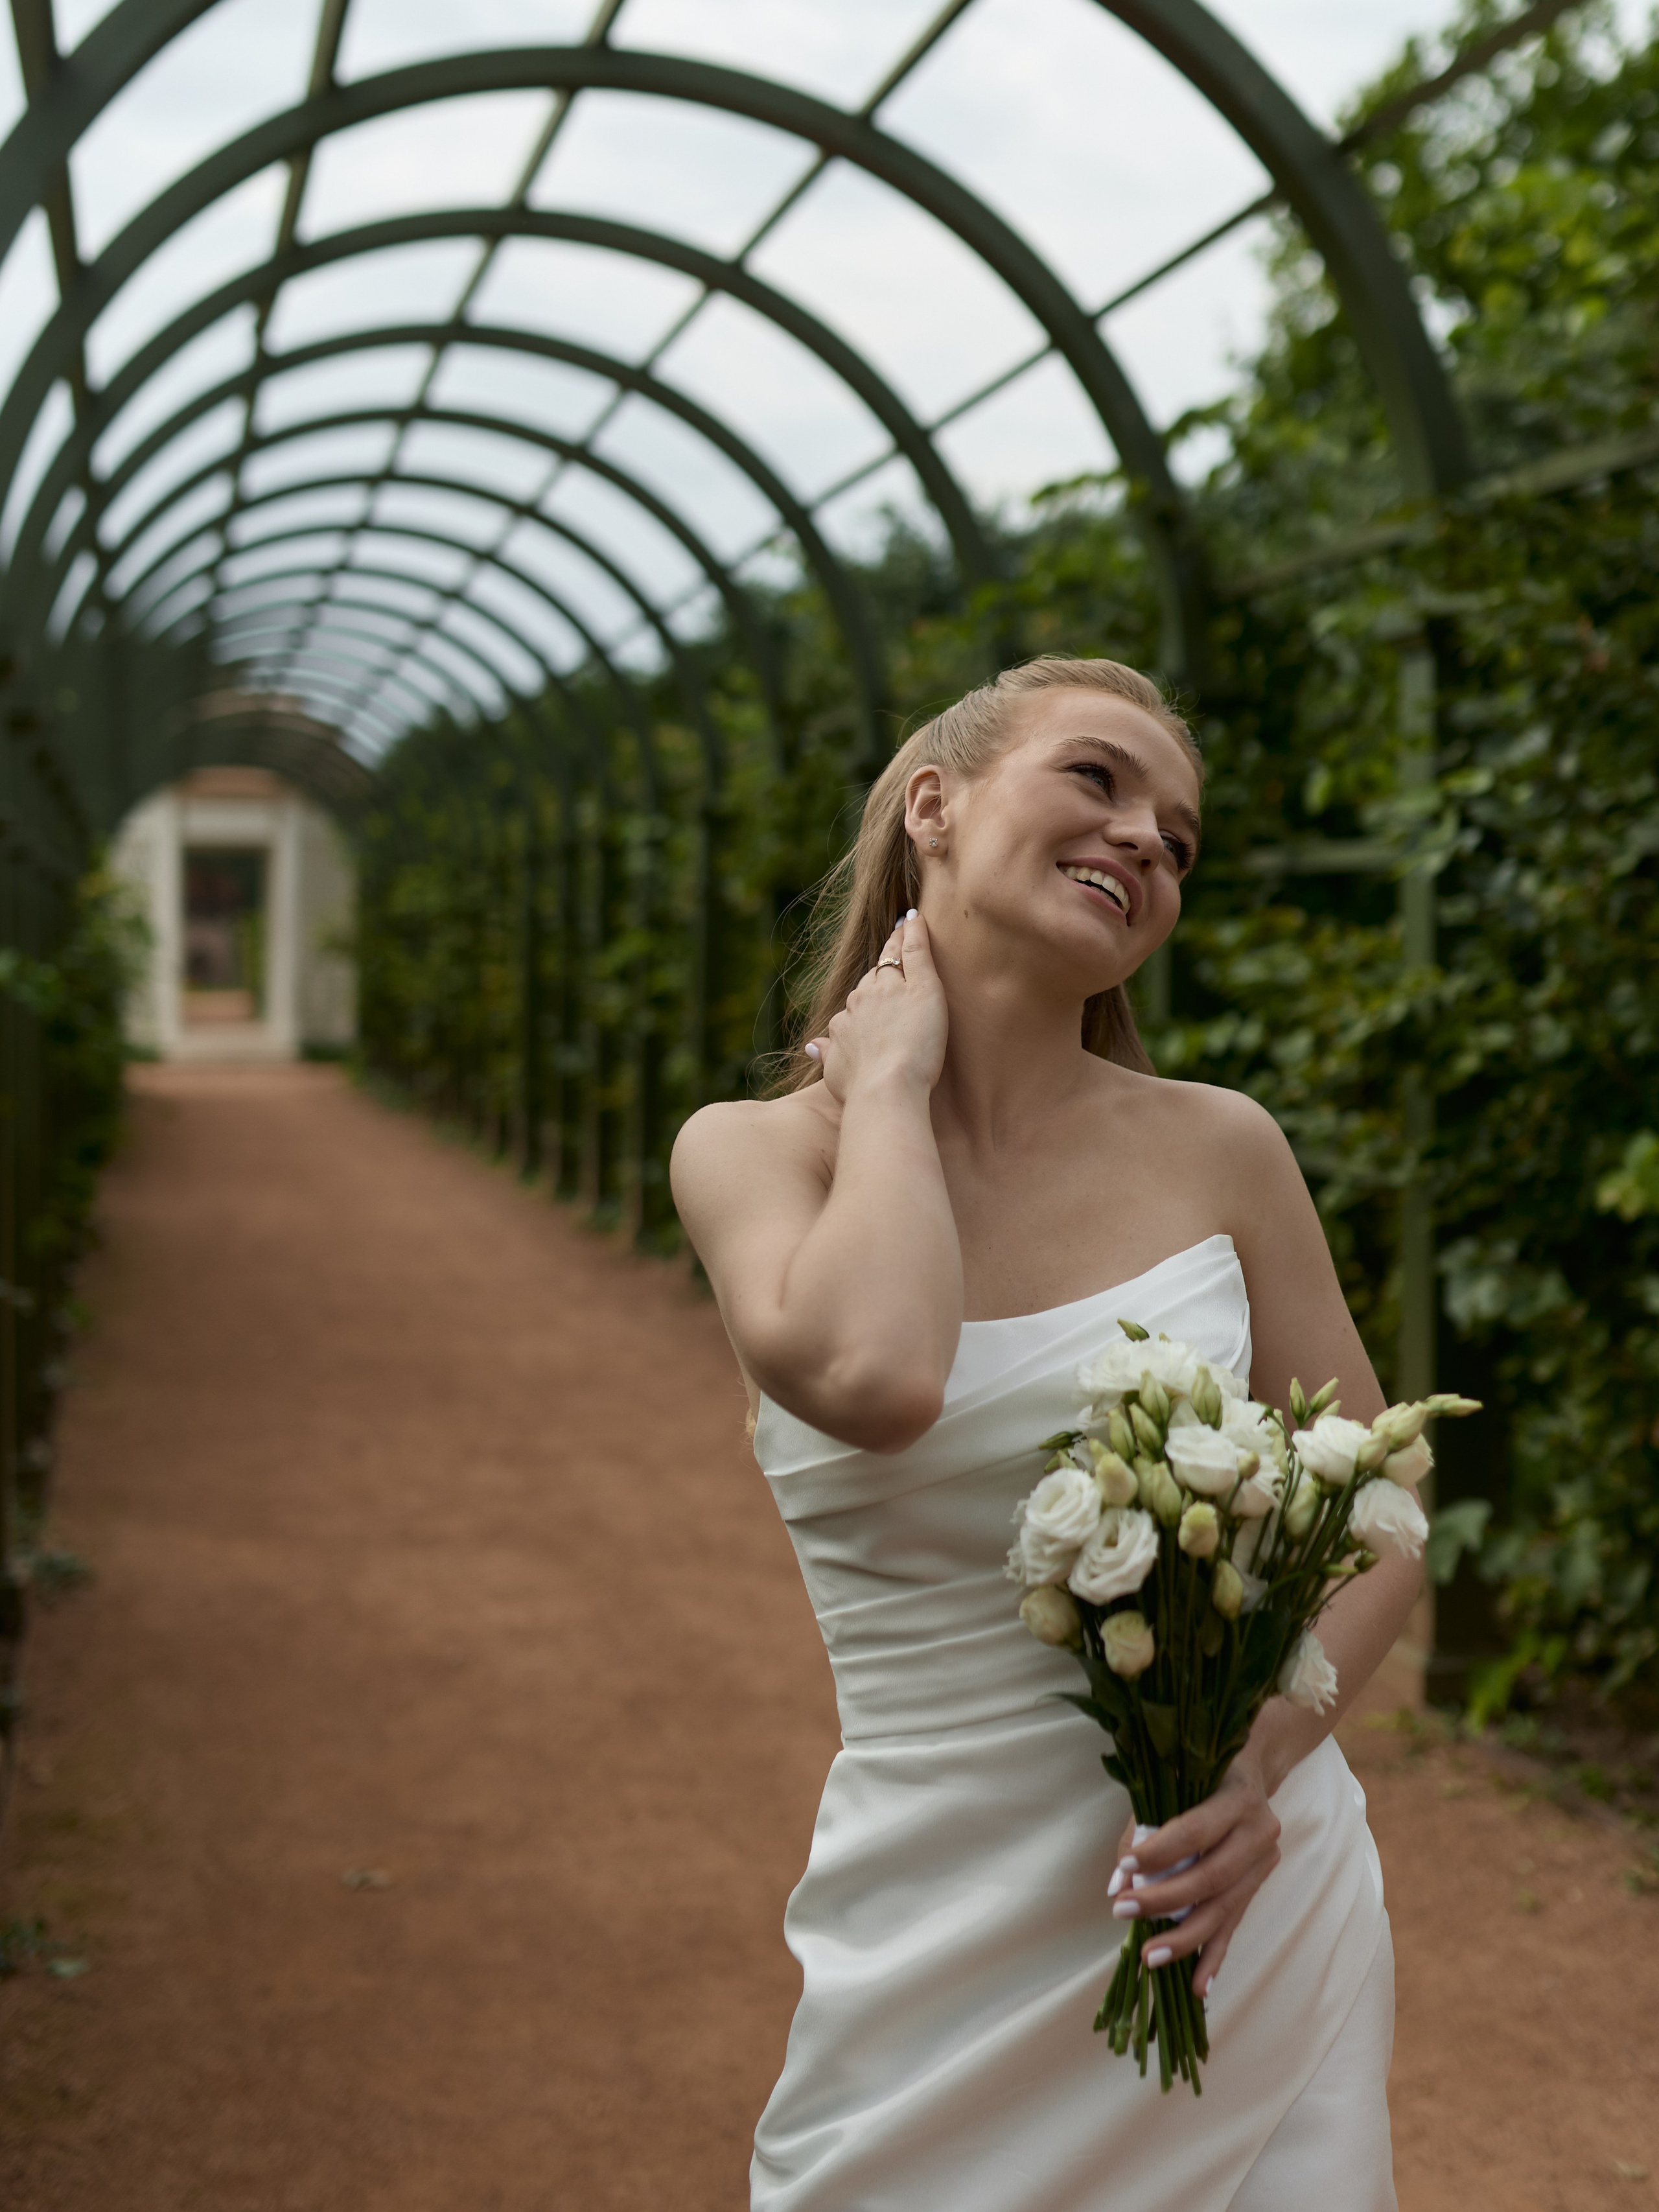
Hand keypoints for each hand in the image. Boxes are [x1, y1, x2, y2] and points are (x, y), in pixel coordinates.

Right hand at [805, 910, 947, 1103]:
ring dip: (897, 941)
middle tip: (892, 940)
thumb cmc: (860, 1091)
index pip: (859, 997)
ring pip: (893, 958)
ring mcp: (891, 990)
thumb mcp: (834, 1073)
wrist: (883, 1091)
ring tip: (904, 926)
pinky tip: (915, 918)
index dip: (868, 987)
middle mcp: (862, 1000)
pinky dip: (915, 932)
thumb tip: (813, 1045)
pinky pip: (916, 952)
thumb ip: (826, 1054)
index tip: (872, 982)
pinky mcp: (921, 988)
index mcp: (845, 1019)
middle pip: (875, 973)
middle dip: (883, 958)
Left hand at [1109, 1755, 1280, 1999]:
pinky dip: (1213, 1957)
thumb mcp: (1172, 1784)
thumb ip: (1143, 1829)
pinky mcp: (1259, 1887)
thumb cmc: (1198, 1774)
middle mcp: (1259, 1833)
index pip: (1196, 1832)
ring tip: (1150, 1958)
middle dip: (1165, 1900)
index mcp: (1238, 1798)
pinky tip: (1197, 1987)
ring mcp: (1264, 1864)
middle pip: (1211, 1878)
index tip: (1125, 1869)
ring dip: (1184, 1939)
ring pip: (1223, 1910)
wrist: (1250, 1770)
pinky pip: (1234, 1925)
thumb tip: (1117, 1885)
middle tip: (1123, 1912)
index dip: (1160, 1853)